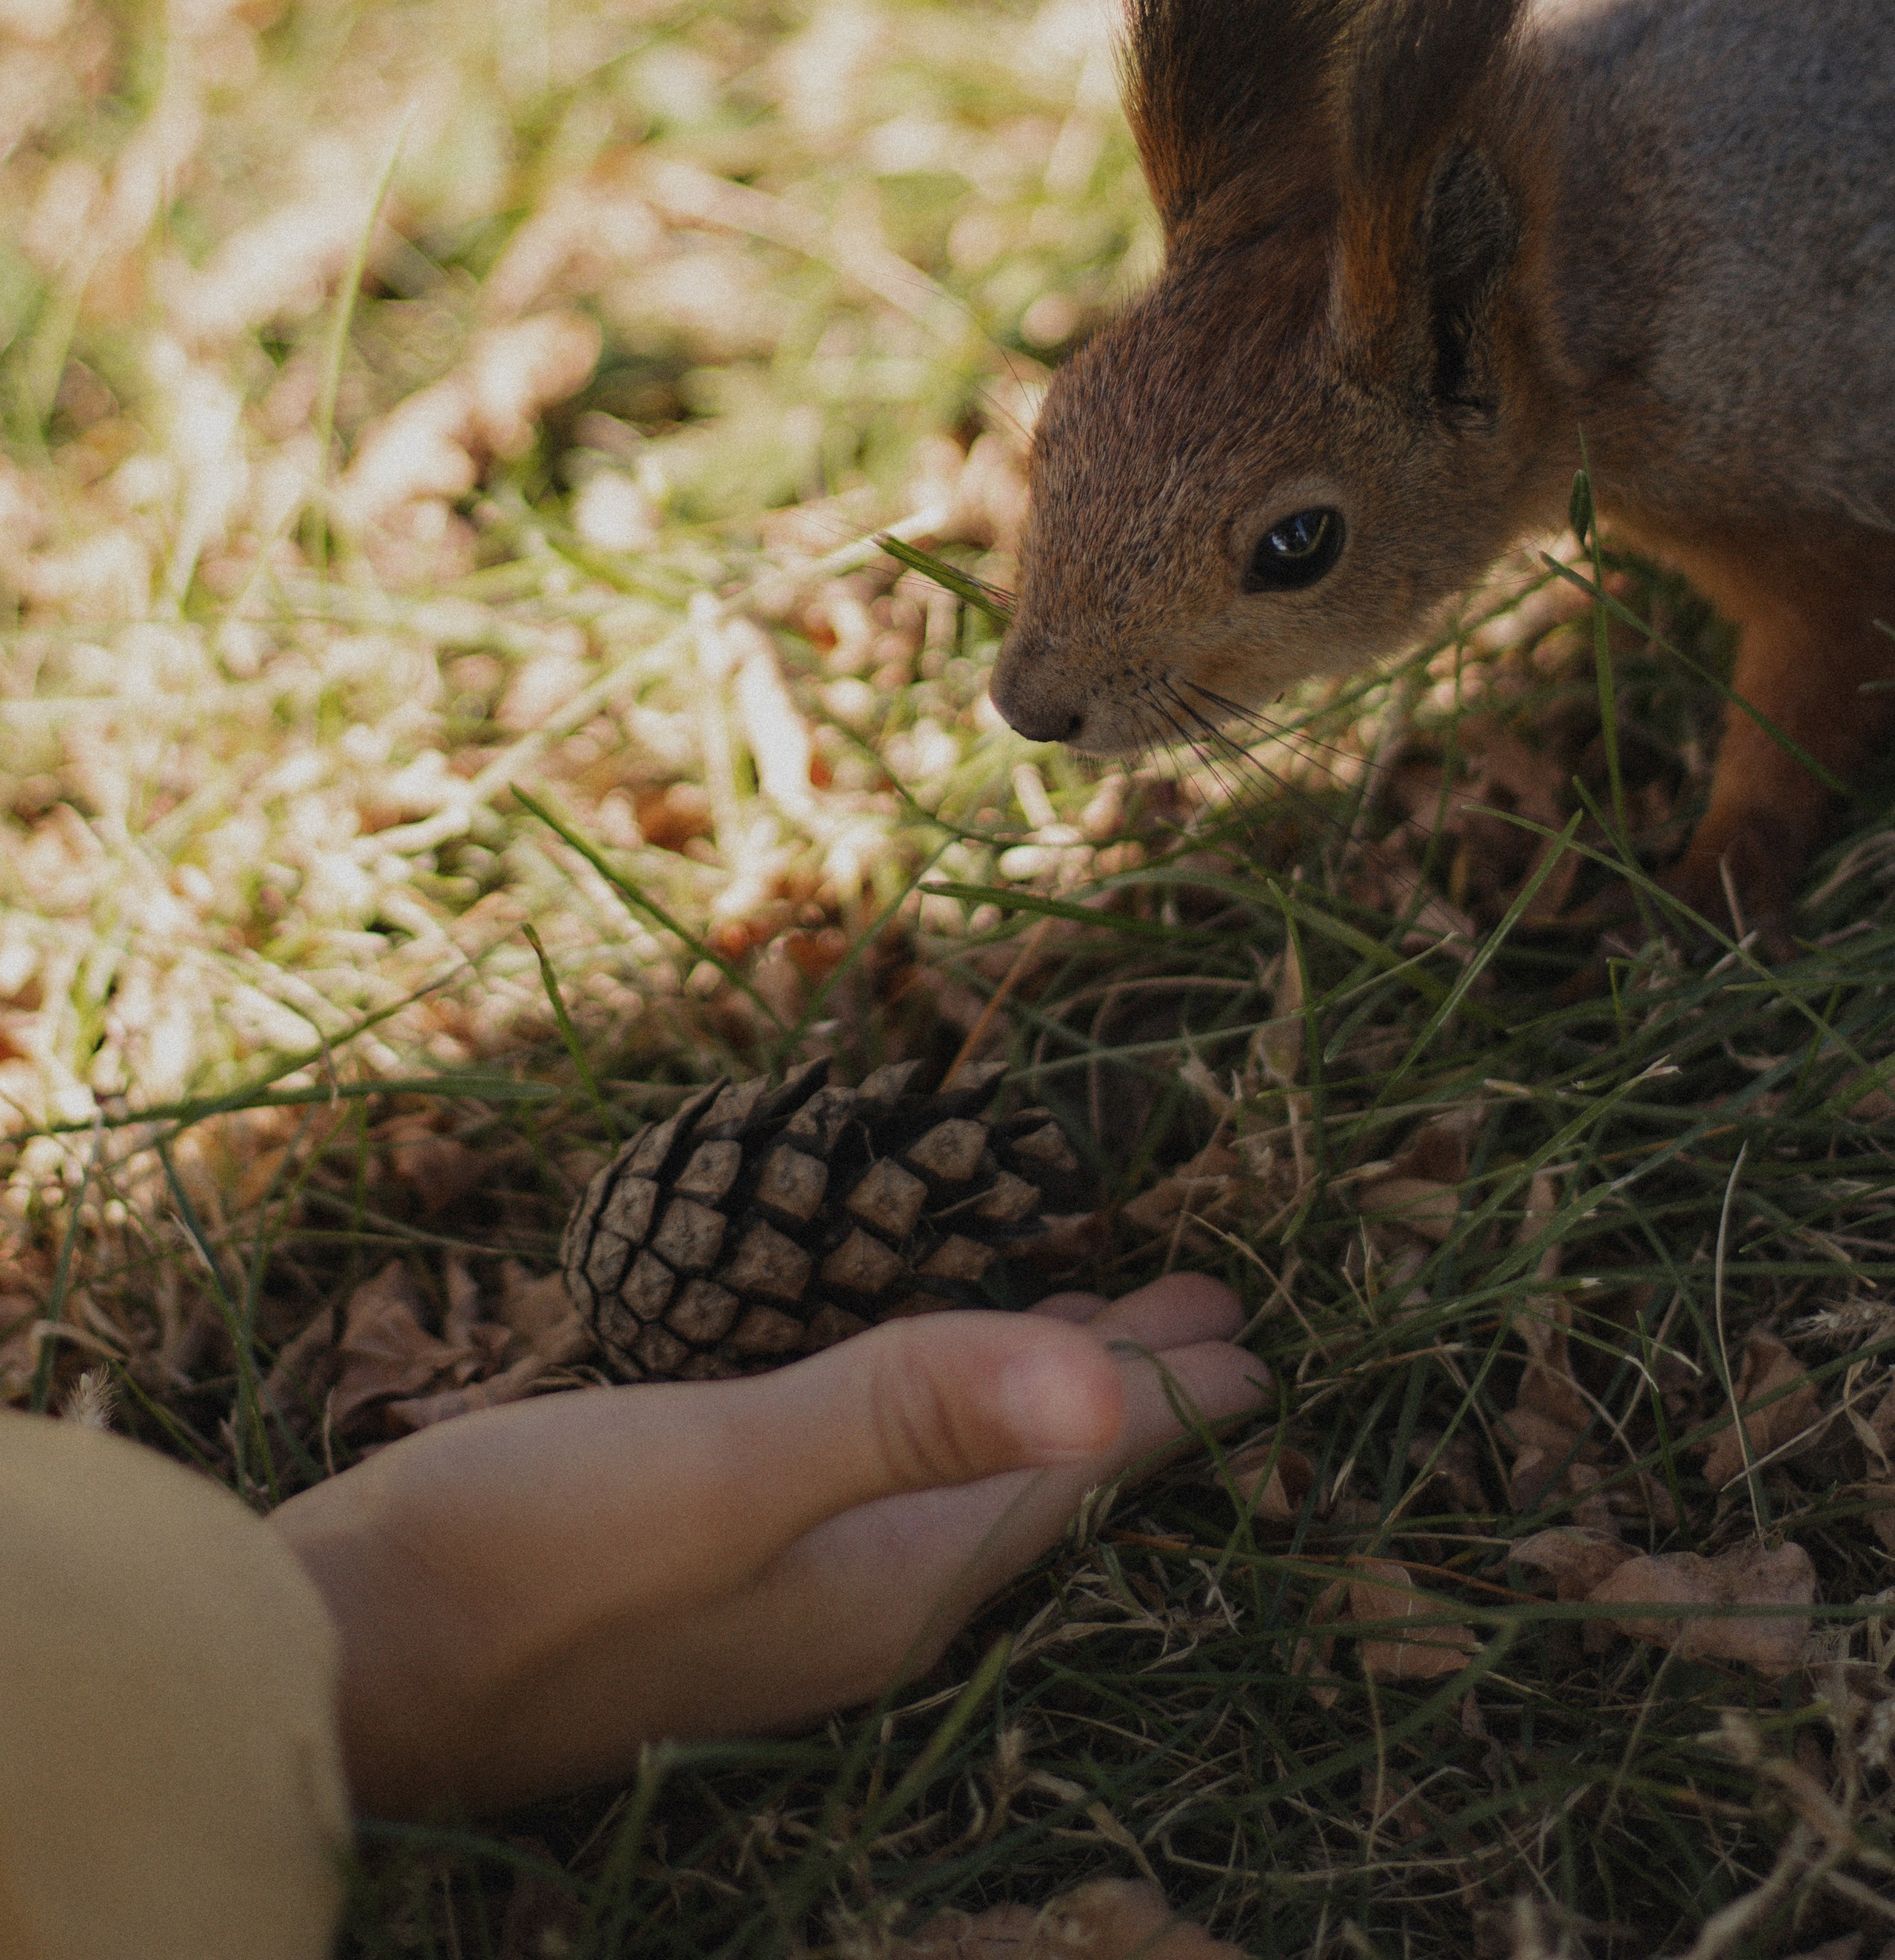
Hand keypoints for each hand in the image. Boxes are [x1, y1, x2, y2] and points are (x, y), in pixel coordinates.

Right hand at [271, 1274, 1259, 1818]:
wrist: (339, 1656)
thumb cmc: (527, 1562)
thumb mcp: (726, 1473)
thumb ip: (909, 1416)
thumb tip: (1110, 1384)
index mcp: (891, 1585)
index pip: (1072, 1483)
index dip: (1168, 1403)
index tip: (1259, 1339)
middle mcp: (855, 1601)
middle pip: (1031, 1481)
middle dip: (1121, 1390)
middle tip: (1204, 1306)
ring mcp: (777, 1588)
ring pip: (953, 1474)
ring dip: (1027, 1390)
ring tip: (1088, 1312)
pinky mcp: (705, 1554)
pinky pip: (871, 1466)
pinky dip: (926, 1401)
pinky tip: (898, 1364)